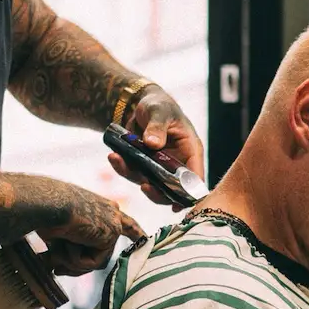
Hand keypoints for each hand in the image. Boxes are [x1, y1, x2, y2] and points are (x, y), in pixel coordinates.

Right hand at [41, 185, 144, 275]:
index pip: (125, 223)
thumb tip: (59, 267)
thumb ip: (69, 246)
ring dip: (71, 261)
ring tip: (56, 247)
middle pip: (101, 253)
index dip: (135, 233)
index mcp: (102, 207)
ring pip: (94, 261)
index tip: (145, 239)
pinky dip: (75, 259)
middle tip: (55, 266)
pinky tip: (67, 242)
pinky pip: (93, 262)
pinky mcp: (112, 233)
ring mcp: (114, 223)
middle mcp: (112, 213)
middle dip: (77, 265)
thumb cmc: (45, 212)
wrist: (45, 203)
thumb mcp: (61, 230)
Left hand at [108, 83, 205, 207]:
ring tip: (118, 160)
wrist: (140, 104)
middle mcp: (176, 164)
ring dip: (133, 177)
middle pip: (172, 190)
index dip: (189, 194)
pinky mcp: (143, 166)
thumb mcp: (160, 111)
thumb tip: (152, 144)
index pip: (195, 178)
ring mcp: (159, 168)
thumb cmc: (159, 105)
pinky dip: (122, 168)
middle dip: (158, 193)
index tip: (178, 204)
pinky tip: (113, 157)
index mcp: (190, 151)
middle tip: (145, 187)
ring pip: (149, 184)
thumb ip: (157, 126)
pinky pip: (133, 173)